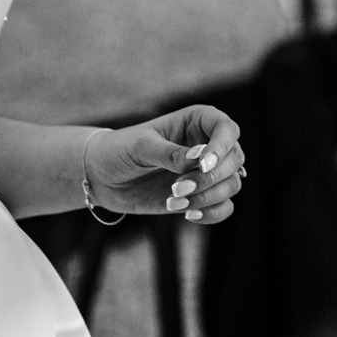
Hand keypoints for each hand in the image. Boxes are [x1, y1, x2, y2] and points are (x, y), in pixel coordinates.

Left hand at [84, 105, 244, 222]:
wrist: (102, 177)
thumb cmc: (119, 151)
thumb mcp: (141, 147)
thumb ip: (169, 153)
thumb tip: (199, 158)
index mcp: (197, 122)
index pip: (226, 129)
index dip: (221, 147)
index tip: (202, 165)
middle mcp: (208, 145)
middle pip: (234, 159)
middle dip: (209, 178)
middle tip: (177, 188)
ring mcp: (206, 172)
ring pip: (232, 184)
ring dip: (207, 197)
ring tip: (174, 202)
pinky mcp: (201, 195)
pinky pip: (224, 207)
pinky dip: (212, 213)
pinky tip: (188, 214)